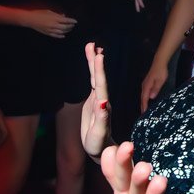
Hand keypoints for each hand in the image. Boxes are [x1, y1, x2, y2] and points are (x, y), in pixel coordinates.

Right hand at [23, 9, 76, 37]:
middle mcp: (54, 25)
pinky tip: (63, 35)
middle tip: (73, 25)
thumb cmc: (39, 13)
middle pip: (65, 27)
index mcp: (55, 18)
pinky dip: (61, 36)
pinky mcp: (48, 33)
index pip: (66, 20)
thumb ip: (57, 14)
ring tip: (70, 29)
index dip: (72, 21)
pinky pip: (56, 36)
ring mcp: (51, 30)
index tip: (75, 21)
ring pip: (62, 32)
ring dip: (67, 31)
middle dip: (70, 26)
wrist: (30, 19)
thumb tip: (63, 16)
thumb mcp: (49, 11)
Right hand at [81, 42, 111, 158]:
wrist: (100, 148)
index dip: (99, 71)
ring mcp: (98, 100)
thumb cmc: (98, 144)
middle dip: (95, 62)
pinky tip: (91, 63)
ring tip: (91, 47)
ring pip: (96, 78)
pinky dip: (92, 72)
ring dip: (94, 63)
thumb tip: (102, 103)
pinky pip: (92, 83)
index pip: (101, 85)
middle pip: (98, 78)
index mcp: (103, 106)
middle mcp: (102, 100)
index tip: (99, 56)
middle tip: (93, 45)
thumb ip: (102, 119)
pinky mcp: (93, 102)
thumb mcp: (99, 134)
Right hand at [140, 61, 167, 111]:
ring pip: (143, 95)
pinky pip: (145, 92)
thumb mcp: (160, 81)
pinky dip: (145, 98)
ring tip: (144, 109)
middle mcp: (144, 85)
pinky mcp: (147, 83)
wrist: (159, 62)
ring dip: (143, 102)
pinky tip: (147, 100)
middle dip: (142, 106)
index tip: (143, 113)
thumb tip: (151, 97)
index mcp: (146, 86)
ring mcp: (145, 84)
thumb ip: (155, 89)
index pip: (144, 99)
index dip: (144, 106)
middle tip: (143, 114)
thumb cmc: (160, 71)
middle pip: (142, 98)